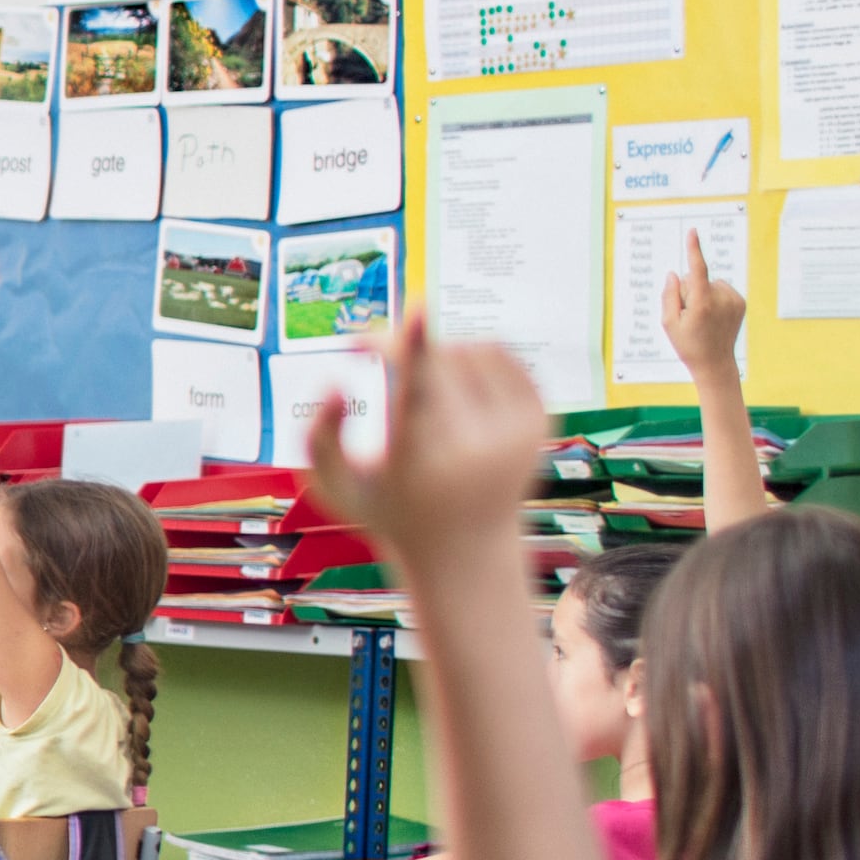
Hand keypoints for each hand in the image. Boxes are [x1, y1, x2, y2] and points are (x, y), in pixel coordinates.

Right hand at [305, 320, 544, 552]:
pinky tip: (454, 382)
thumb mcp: (337, 489)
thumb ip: (319, 437)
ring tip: (419, 384)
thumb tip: (336, 381)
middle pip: (436, 361)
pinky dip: (472, 353)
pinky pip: (501, 353)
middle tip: (373, 345)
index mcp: (422, 465)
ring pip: (469, 350)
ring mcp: (516, 434)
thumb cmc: (390, 511)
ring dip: (435, 352)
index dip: (416, 349)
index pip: (418, 395)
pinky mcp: (540, 419)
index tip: (419, 307)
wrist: (468, 552)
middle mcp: (477, 448)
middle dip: (402, 343)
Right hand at [658, 232, 743, 375]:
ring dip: (702, 294)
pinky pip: (721, 289)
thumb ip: (669, 295)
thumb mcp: (668, 323)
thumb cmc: (687, 344)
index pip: (697, 270)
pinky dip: (714, 297)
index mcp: (702, 305)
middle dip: (688, 291)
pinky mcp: (740, 302)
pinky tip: (713, 315)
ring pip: (709, 283)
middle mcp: (721, 299)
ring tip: (702, 318)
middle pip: (696, 280)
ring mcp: (733, 300)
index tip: (693, 232)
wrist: (715, 363)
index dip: (694, 250)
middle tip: (689, 317)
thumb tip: (675, 273)